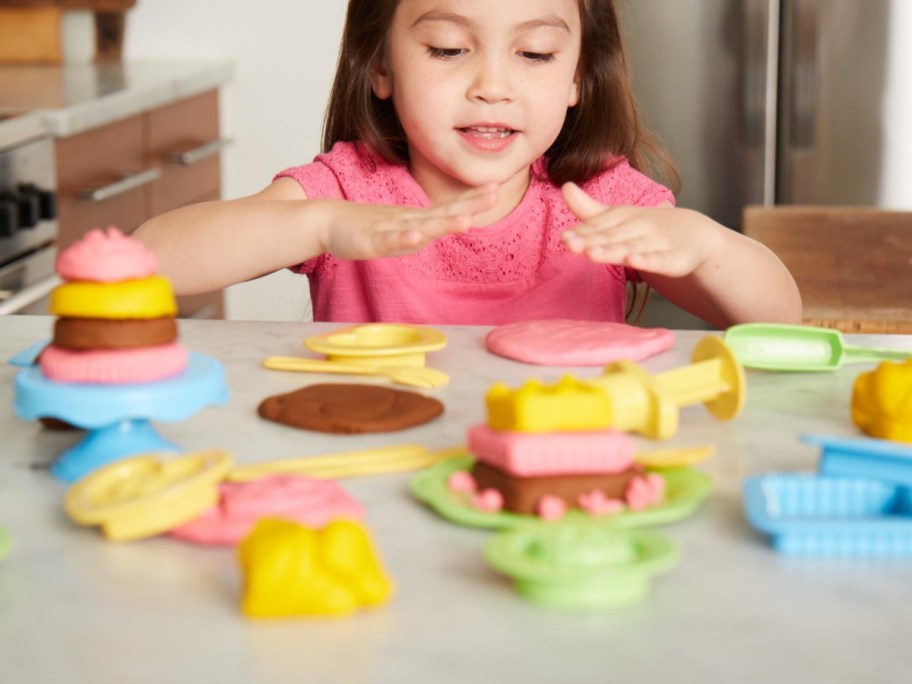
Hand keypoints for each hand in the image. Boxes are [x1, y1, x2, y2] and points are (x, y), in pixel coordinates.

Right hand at [317, 184, 498, 259]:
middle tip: (495, 193)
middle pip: (443, 213)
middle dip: (469, 205)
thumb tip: (450, 223)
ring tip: (466, 221)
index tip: (496, 187)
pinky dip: (403, 238)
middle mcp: (407, 221)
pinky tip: (417, 236)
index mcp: (416, 219)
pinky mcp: (369, 241)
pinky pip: (388, 241)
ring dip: (443, 223)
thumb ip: (423, 228)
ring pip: (420, 227)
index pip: (449, 208)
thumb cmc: (364, 225)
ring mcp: (389, 230)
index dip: (472, 199)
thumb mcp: (401, 229)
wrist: (326, 221)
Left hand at [560, 182, 718, 276]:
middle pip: (612, 235)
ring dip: (612, 250)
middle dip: (591, 240)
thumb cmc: (647, 227)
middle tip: (570, 244)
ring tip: (591, 253)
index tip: (564, 238)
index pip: (601, 224)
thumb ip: (589, 209)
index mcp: (625, 216)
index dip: (582, 231)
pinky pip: (660, 260)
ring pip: (632, 247)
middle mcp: (641, 226)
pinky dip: (648, 260)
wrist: (694, 234)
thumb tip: (565, 186)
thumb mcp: (618, 218)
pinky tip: (634, 261)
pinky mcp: (675, 258)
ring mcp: (659, 241)